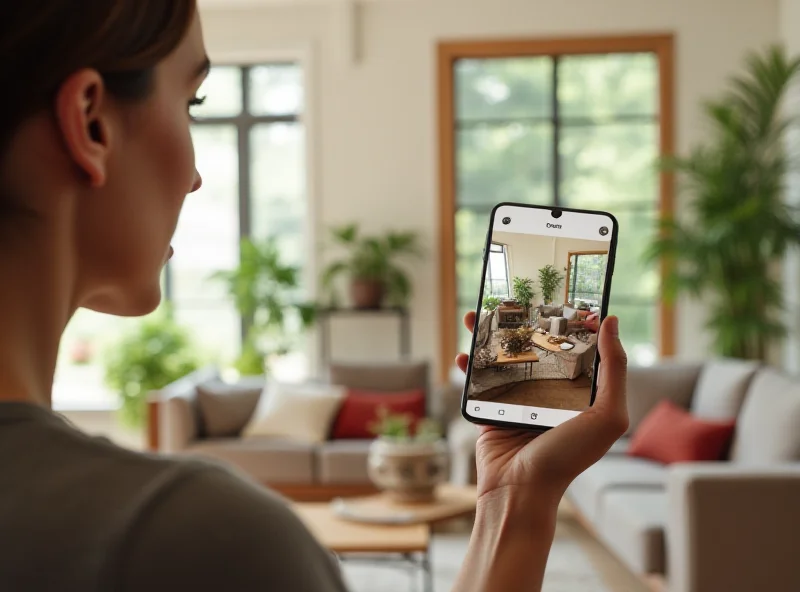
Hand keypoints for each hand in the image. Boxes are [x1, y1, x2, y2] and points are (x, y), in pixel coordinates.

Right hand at [456, 312, 627, 502]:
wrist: (520, 491)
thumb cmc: (567, 457)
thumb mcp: (607, 414)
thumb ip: (614, 369)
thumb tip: (611, 322)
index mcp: (578, 392)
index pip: (574, 347)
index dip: (566, 320)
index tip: (558, 294)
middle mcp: (548, 393)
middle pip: (534, 347)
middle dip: (522, 322)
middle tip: (511, 298)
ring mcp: (517, 400)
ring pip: (502, 358)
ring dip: (489, 336)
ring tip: (478, 314)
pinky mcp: (490, 409)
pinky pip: (478, 381)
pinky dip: (469, 365)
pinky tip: (464, 352)